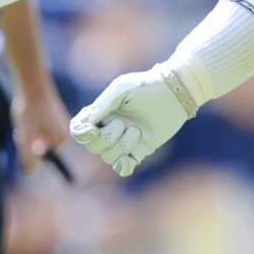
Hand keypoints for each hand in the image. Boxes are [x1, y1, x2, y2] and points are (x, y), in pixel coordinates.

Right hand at [69, 66, 197, 177]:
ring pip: (108, 157)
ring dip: (121, 146)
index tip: (93, 130)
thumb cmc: (147, 86)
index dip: (81, 134)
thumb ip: (103, 104)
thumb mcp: (122, 88)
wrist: (174, 93)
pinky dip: (123, 167)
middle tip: (124, 124)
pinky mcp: (140, 150)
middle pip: (94, 146)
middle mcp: (109, 128)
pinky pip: (124, 167)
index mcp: (101, 113)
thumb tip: (89, 122)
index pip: (79, 129)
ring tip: (137, 131)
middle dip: (107, 138)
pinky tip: (129, 159)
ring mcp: (124, 141)